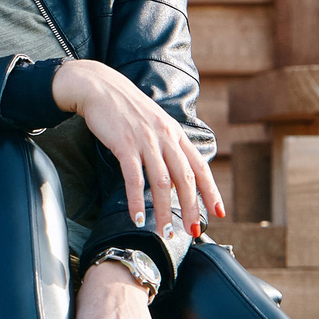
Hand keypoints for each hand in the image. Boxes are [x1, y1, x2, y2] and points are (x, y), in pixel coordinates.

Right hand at [49, 58, 224, 234]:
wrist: (99, 86)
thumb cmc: (124, 106)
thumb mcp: (154, 121)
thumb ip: (166, 143)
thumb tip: (174, 171)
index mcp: (175, 133)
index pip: (200, 166)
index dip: (211, 191)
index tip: (220, 211)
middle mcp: (165, 137)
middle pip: (185, 179)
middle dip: (192, 209)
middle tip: (193, 232)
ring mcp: (145, 140)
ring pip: (162, 183)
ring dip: (164, 212)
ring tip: (165, 233)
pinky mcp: (124, 144)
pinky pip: (134, 178)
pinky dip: (136, 201)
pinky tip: (136, 218)